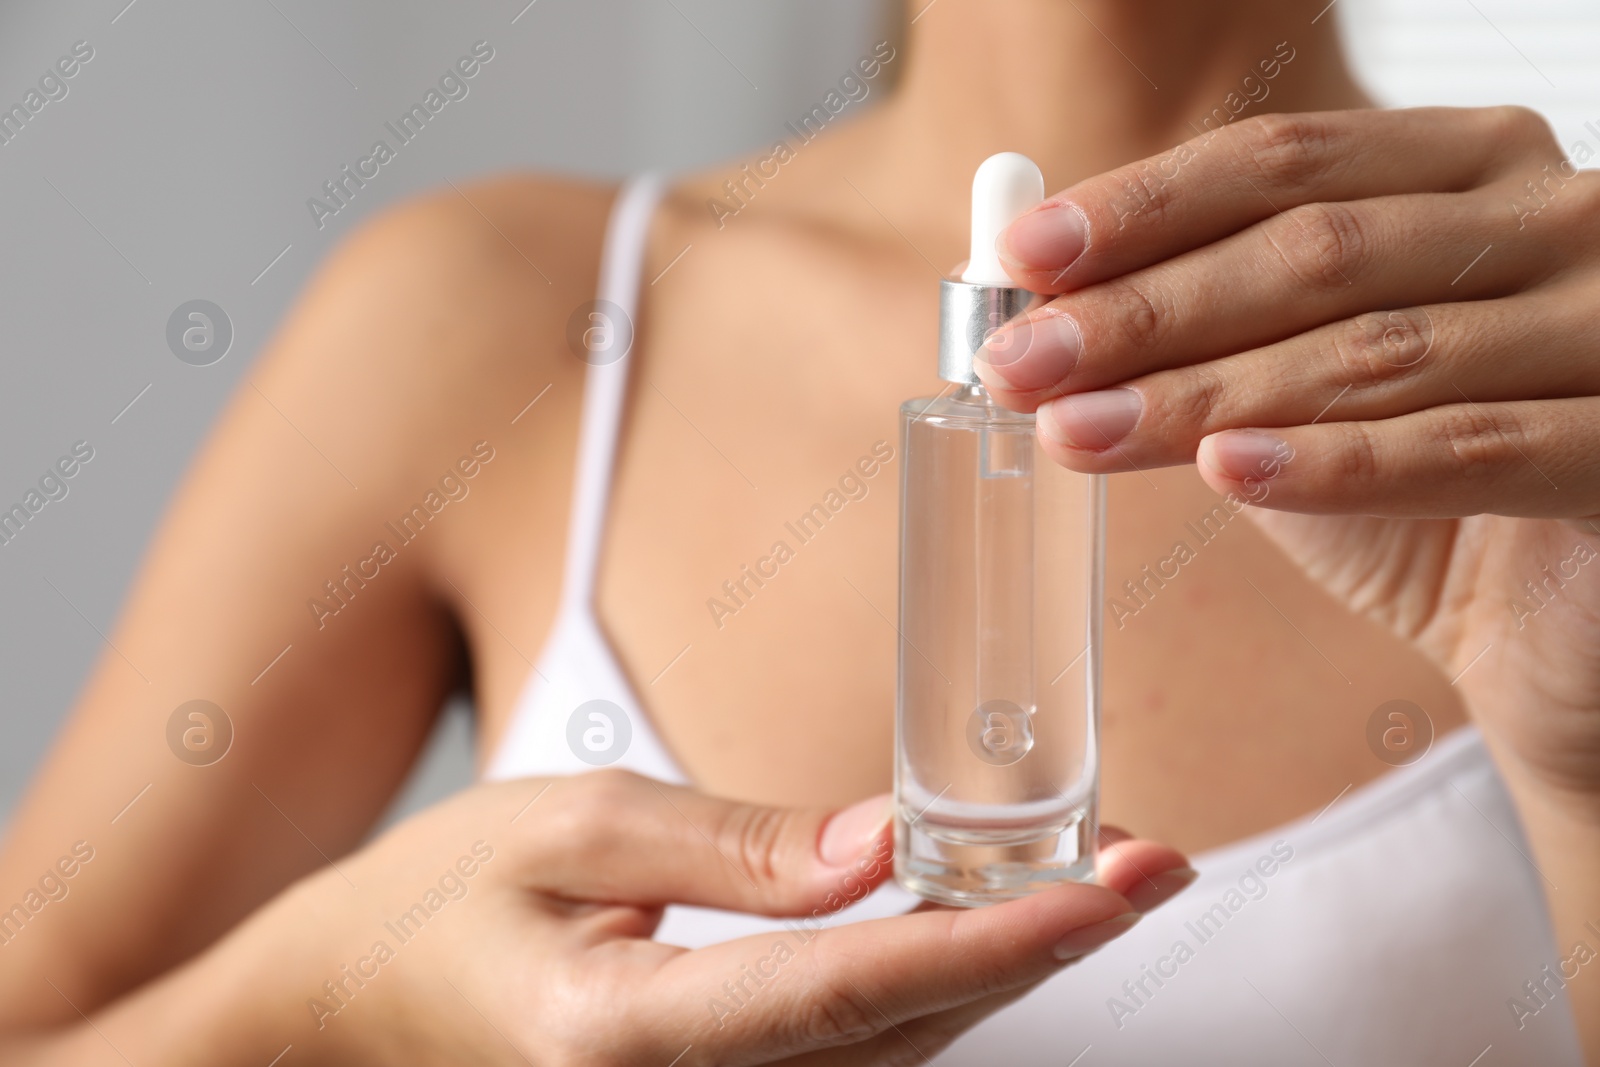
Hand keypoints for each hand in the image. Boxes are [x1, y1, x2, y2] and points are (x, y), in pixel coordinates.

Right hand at [287, 771, 1189, 1065]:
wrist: (355, 1010)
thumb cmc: (440, 902)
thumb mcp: (565, 831)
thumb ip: (731, 846)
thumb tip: (885, 844)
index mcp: (633, 1041)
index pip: (853, 987)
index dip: (1000, 936)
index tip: (1117, 885)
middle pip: (910, 1030)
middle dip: (1045, 944)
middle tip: (1159, 861)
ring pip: (906, 1051)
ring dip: (1011, 964)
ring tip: (1108, 877)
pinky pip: (868, 1055)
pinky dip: (944, 983)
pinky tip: (997, 918)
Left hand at [976, 107, 1599, 810]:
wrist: (1557, 623)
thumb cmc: (1422, 486)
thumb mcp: (1298, 387)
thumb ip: (1201, 331)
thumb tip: (1036, 301)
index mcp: (1473, 167)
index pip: (1288, 160)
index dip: (1146, 207)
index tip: (1022, 257)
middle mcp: (1560, 219)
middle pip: (1319, 250)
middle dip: (1147, 310)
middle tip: (1020, 362)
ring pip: (1375, 352)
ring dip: (1204, 395)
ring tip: (1076, 429)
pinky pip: (1471, 449)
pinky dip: (1337, 464)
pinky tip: (1226, 471)